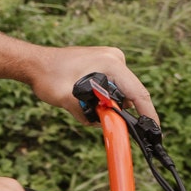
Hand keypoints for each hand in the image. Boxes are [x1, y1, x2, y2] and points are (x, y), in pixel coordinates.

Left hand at [25, 45, 159, 124]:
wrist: (34, 63)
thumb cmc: (47, 76)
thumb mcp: (66, 99)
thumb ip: (88, 113)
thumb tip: (105, 126)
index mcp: (110, 63)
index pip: (138, 93)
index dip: (148, 114)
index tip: (156, 132)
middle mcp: (115, 58)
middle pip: (131, 93)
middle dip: (122, 111)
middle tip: (105, 123)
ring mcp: (111, 59)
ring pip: (122, 91)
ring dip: (111, 104)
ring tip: (85, 107)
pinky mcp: (106, 63)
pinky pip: (114, 86)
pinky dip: (106, 98)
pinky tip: (87, 100)